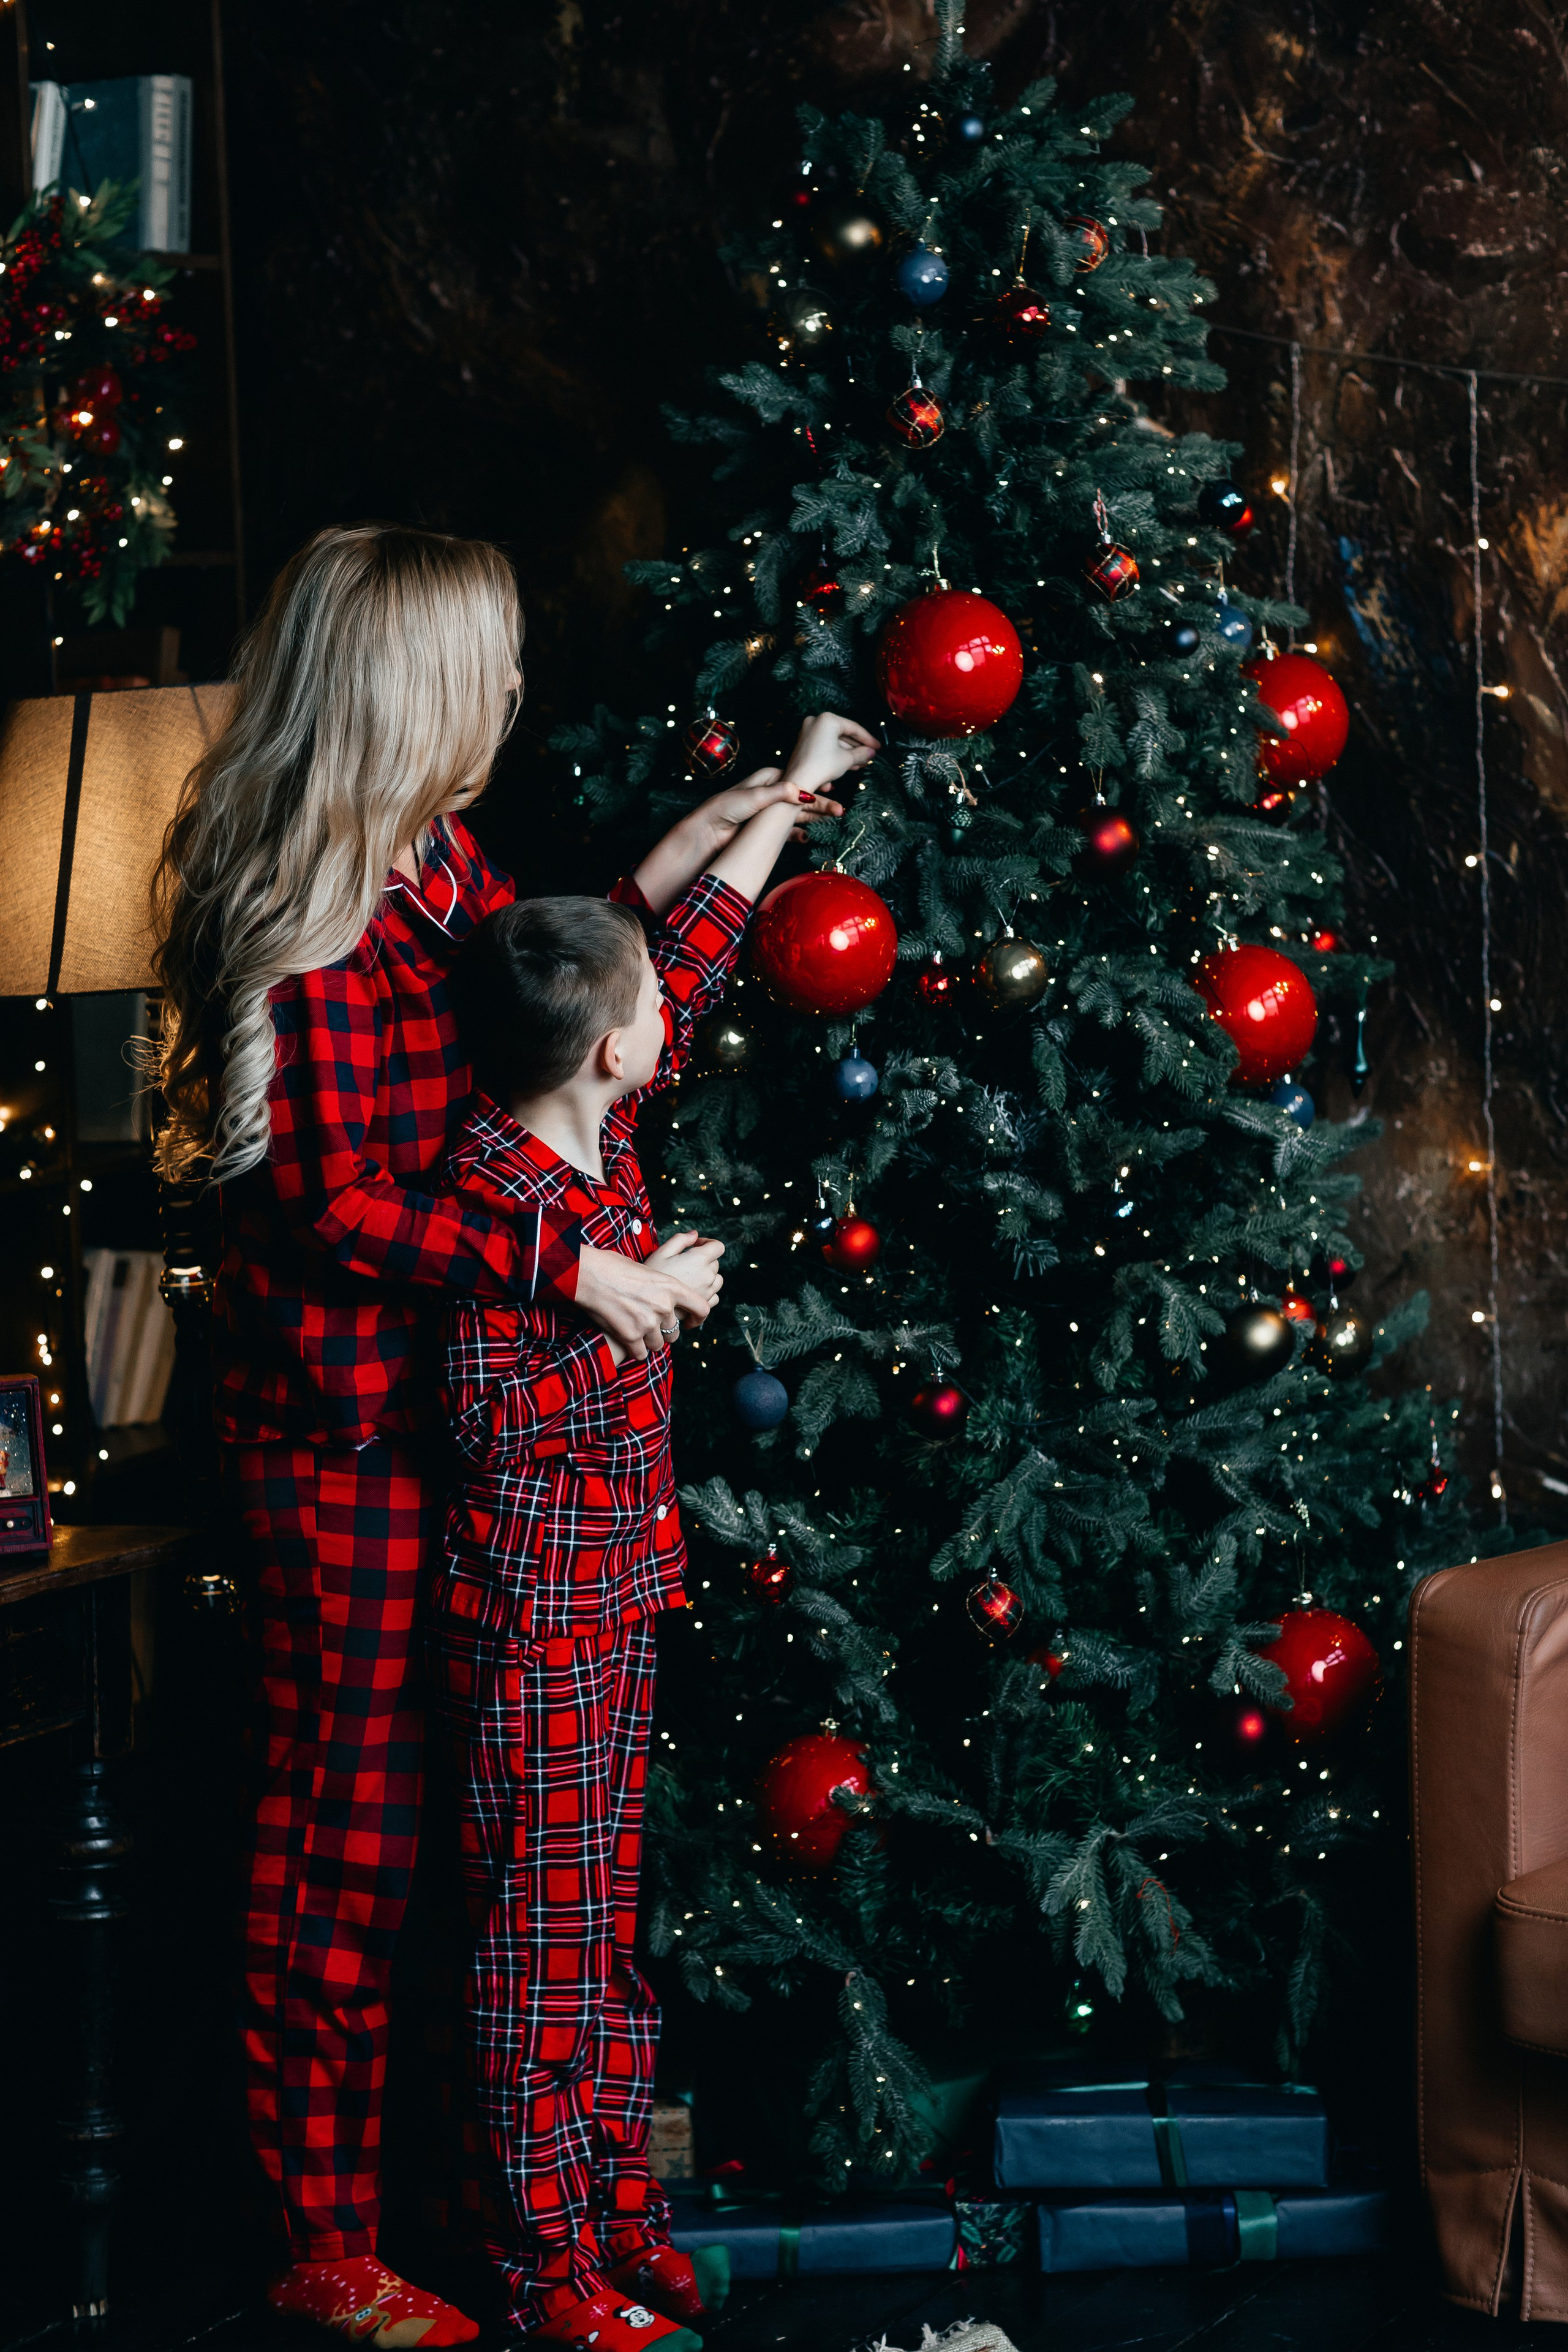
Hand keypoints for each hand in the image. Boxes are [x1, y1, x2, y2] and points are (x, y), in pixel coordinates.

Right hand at [574, 1233, 724, 1361]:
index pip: (702, 1309)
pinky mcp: (631, 1336)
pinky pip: (640, 1354)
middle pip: (674, 1331)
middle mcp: (664, 1307)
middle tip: (650, 1327)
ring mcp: (648, 1323)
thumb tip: (670, 1295)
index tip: (691, 1322)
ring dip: (648, 1341)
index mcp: (672, 1287)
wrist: (590, 1274)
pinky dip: (634, 1350)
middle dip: (664, 1332)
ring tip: (636, 1332)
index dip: (698, 1319)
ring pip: (657, 1344)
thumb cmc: (615, 1267)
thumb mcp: (648, 1270)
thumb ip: (664, 1286)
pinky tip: (627, 1342)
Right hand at [645, 1230, 725, 1329]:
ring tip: (689, 1278)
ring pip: (716, 1280)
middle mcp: (707, 1276)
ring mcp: (708, 1292)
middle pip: (715, 1263)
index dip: (708, 1242)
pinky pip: (714, 1296)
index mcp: (699, 1259)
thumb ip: (680, 1239)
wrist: (646, 1304)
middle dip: (704, 1260)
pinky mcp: (704, 1305)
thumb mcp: (662, 1252)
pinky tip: (692, 1291)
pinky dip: (707, 1292)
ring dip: (707, 1276)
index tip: (696, 1245)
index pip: (718, 1246)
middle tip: (685, 1263)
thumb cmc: (652, 1277)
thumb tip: (694, 1234)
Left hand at [690, 767, 844, 852]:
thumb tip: (804, 793)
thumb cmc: (727, 807)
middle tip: (839, 810)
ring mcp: (770, 812)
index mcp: (769, 778)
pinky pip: (788, 832)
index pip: (797, 780)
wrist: (709, 832)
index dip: (814, 786)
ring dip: (815, 818)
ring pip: (798, 815)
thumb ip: (781, 793)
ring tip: (833, 820)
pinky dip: (799, 834)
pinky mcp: (767, 830)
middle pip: (801, 798)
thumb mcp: (755, 796)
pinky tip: (809, 836)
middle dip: (821, 804)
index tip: (831, 788)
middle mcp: (771, 794)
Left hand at [781, 710, 879, 801]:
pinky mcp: (804, 742)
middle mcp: (816, 721)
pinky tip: (848, 764)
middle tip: (869, 756)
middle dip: (857, 748)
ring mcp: (808, 731)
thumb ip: (862, 753)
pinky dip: (836, 753)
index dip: (868, 739)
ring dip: (848, 753)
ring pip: (834, 741)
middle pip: (843, 734)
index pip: (854, 728)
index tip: (878, 747)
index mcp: (828, 719)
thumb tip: (871, 752)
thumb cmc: (823, 766)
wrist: (799, 781)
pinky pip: (825, 745)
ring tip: (861, 763)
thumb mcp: (847, 759)